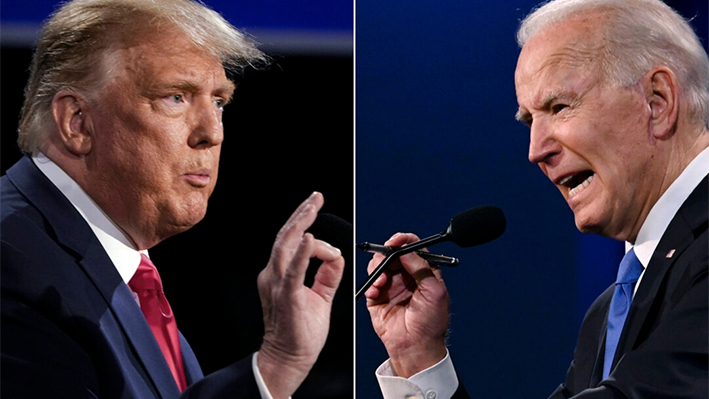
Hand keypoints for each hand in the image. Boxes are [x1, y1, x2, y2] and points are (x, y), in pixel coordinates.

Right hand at [256, 192, 344, 398]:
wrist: (288, 359)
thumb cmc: (300, 332)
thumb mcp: (319, 296)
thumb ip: (327, 275)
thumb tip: (337, 256)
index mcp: (280, 274)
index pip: (293, 242)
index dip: (307, 228)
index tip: (319, 218)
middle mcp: (274, 274)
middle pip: (286, 236)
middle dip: (302, 213)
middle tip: (316, 197)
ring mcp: (277, 283)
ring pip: (286, 245)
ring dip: (301, 223)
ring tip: (313, 206)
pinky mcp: (286, 295)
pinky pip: (293, 270)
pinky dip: (301, 253)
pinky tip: (310, 238)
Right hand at [365, 233, 449, 377]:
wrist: (416, 347)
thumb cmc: (431, 324)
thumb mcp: (435, 291)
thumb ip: (421, 268)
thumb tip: (407, 250)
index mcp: (424, 272)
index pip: (414, 248)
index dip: (404, 241)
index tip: (396, 241)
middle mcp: (407, 276)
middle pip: (393, 253)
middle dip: (387, 253)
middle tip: (385, 258)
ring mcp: (391, 285)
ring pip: (379, 264)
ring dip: (378, 268)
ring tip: (382, 281)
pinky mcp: (378, 297)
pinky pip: (370, 282)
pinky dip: (371, 283)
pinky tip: (376, 291)